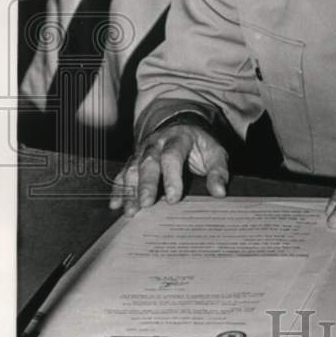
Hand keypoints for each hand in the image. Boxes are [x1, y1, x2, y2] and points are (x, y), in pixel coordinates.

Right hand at [109, 121, 228, 216]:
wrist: (182, 126)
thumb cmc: (200, 145)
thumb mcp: (215, 153)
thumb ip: (218, 171)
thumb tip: (220, 192)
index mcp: (179, 138)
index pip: (173, 155)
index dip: (172, 177)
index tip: (174, 198)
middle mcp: (158, 142)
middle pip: (148, 161)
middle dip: (146, 184)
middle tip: (146, 204)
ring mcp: (143, 150)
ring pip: (133, 168)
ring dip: (130, 189)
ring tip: (130, 210)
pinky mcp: (135, 159)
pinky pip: (123, 173)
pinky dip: (118, 189)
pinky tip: (115, 204)